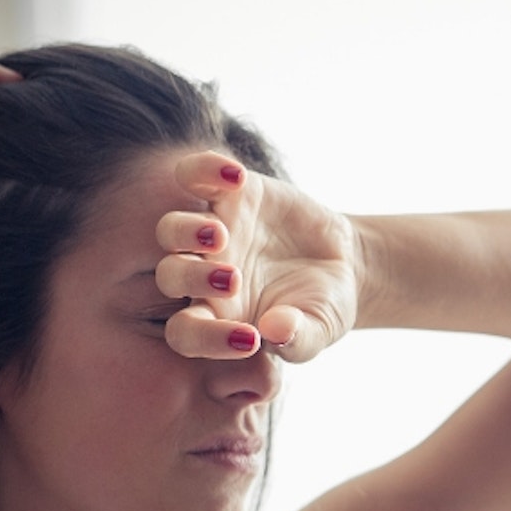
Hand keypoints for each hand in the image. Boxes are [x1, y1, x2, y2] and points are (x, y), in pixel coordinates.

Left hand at [154, 150, 359, 361]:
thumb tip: (275, 331)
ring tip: (220, 234)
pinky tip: (235, 177)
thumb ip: (298, 340)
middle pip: (170, 276)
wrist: (340, 264)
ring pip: (171, 229)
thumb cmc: (322, 306)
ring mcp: (215, 232)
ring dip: (187, 231)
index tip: (249, 340)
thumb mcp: (319, 329)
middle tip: (233, 280)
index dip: (205, 339)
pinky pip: (195, 175)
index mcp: (217, 319)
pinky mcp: (232, 193)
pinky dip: (204, 170)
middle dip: (192, 278)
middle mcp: (204, 276)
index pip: (186, 333)